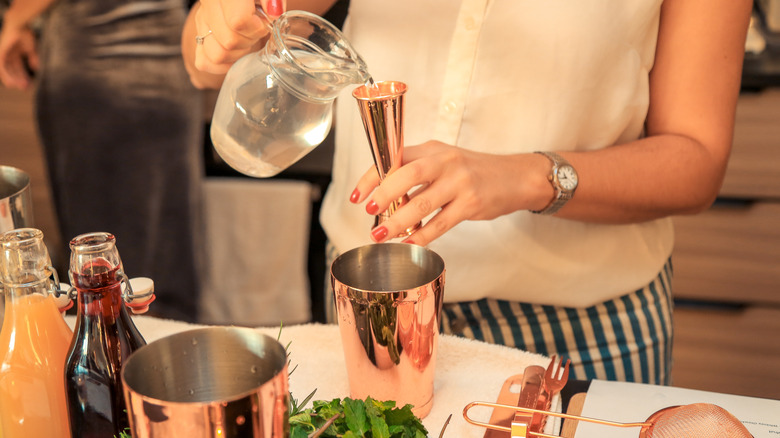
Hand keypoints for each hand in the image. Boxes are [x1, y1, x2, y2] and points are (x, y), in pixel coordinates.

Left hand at [0, 24, 38, 89]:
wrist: (20, 24)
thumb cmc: (26, 34)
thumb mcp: (31, 49)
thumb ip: (33, 58)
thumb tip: (36, 68)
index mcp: (15, 54)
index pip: (18, 68)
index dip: (23, 76)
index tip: (29, 84)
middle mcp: (8, 55)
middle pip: (13, 70)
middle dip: (19, 79)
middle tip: (25, 88)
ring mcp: (4, 54)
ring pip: (6, 70)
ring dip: (12, 79)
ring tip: (18, 87)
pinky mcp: (1, 53)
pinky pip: (2, 67)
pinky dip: (6, 75)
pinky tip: (11, 82)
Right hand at [193, 0, 284, 74]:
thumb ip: (271, 0)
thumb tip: (274, 12)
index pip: (238, 21)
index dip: (256, 28)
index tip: (264, 22)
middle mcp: (208, 5)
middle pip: (229, 41)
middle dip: (249, 40)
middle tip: (256, 31)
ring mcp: (202, 22)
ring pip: (217, 55)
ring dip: (237, 53)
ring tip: (246, 40)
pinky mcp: (199, 37)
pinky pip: (204, 62)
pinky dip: (223, 64)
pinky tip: (236, 52)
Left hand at [350, 141, 551, 245]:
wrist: (516, 177)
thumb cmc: (473, 172)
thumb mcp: (444, 161)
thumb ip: (416, 173)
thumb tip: (383, 196)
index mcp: (432, 149)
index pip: (394, 158)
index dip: (372, 177)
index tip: (357, 195)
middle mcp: (445, 161)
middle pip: (406, 175)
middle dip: (383, 195)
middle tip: (368, 211)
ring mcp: (460, 182)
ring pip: (421, 203)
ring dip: (398, 222)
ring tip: (382, 235)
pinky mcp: (471, 203)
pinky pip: (441, 223)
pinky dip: (422, 236)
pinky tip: (410, 244)